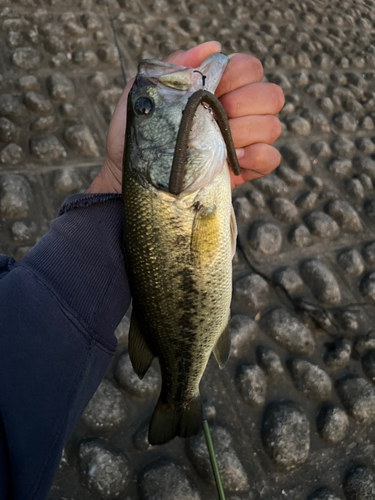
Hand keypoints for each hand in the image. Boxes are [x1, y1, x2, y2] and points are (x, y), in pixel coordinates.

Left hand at [87, 41, 283, 192]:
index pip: (250, 67)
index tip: (212, 88)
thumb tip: (211, 46)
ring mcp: (244, 142)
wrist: (134, 178)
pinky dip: (257, 156)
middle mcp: (237, 112)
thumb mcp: (146, 95)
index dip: (237, 74)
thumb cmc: (138, 136)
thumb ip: (175, 67)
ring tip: (219, 141)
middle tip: (217, 115)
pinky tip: (232, 160)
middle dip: (246, 102)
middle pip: (271, 94)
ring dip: (248, 130)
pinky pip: (272, 158)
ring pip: (273, 126)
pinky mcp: (246, 170)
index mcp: (218, 89)